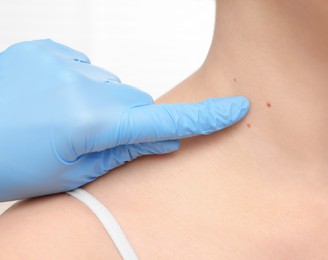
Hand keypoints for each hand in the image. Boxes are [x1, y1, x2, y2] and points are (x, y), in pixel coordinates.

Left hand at [0, 40, 249, 200]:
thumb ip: (124, 151)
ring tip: (63, 120)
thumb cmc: (10, 165)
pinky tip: (52, 98)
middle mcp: (81, 86)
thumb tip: (163, 139)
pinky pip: (83, 66)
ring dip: (101, 102)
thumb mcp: (74, 174)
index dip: (203, 117)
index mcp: (91, 123)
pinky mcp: (45, 49)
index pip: (163, 121)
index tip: (235, 107)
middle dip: (127, 119)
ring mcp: (61, 62)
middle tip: (93, 138)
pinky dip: (79, 83)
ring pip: (110, 84)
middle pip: (135, 100)